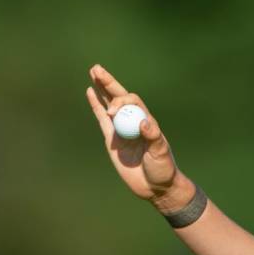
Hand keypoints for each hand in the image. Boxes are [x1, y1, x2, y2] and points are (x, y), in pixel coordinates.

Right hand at [86, 64, 186, 205]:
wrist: (155, 186)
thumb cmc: (163, 169)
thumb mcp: (161, 154)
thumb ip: (153, 138)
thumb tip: (144, 123)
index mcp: (147, 121)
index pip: (132, 102)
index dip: (121, 102)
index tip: (112, 112)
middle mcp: (133, 121)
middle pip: (119, 97)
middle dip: (108, 83)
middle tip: (96, 68)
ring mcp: (122, 129)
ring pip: (109, 104)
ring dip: (101, 89)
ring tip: (93, 72)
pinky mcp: (112, 140)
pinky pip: (101, 119)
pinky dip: (96, 106)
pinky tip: (90, 92)